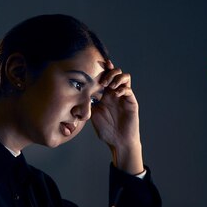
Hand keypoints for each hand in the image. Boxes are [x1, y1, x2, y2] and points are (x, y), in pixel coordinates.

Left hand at [90, 60, 143, 174]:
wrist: (118, 141)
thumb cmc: (106, 129)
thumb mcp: (93, 114)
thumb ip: (87, 104)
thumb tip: (74, 97)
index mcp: (106, 94)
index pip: (105, 76)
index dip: (102, 69)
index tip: (96, 64)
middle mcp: (115, 93)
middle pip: (116, 72)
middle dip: (109, 73)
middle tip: (102, 82)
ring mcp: (124, 96)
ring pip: (125, 77)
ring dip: (117, 78)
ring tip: (110, 86)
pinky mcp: (131, 102)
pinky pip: (128, 89)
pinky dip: (122, 88)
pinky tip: (115, 94)